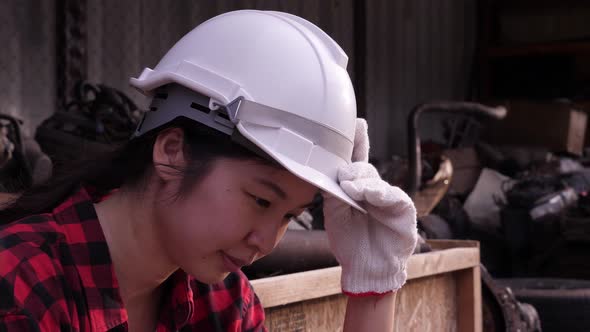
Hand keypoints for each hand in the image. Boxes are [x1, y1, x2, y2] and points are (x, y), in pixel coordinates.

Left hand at [323, 118, 417, 294]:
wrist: (366, 268)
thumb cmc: (350, 242)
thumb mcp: (335, 215)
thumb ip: (335, 192)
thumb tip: (340, 173)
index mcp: (356, 188)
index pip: (356, 161)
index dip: (358, 141)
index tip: (357, 123)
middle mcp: (372, 189)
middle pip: (364, 168)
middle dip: (353, 170)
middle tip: (343, 180)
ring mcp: (388, 197)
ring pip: (375, 180)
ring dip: (363, 183)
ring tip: (352, 190)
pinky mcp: (402, 208)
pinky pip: (391, 195)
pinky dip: (379, 194)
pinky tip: (370, 196)